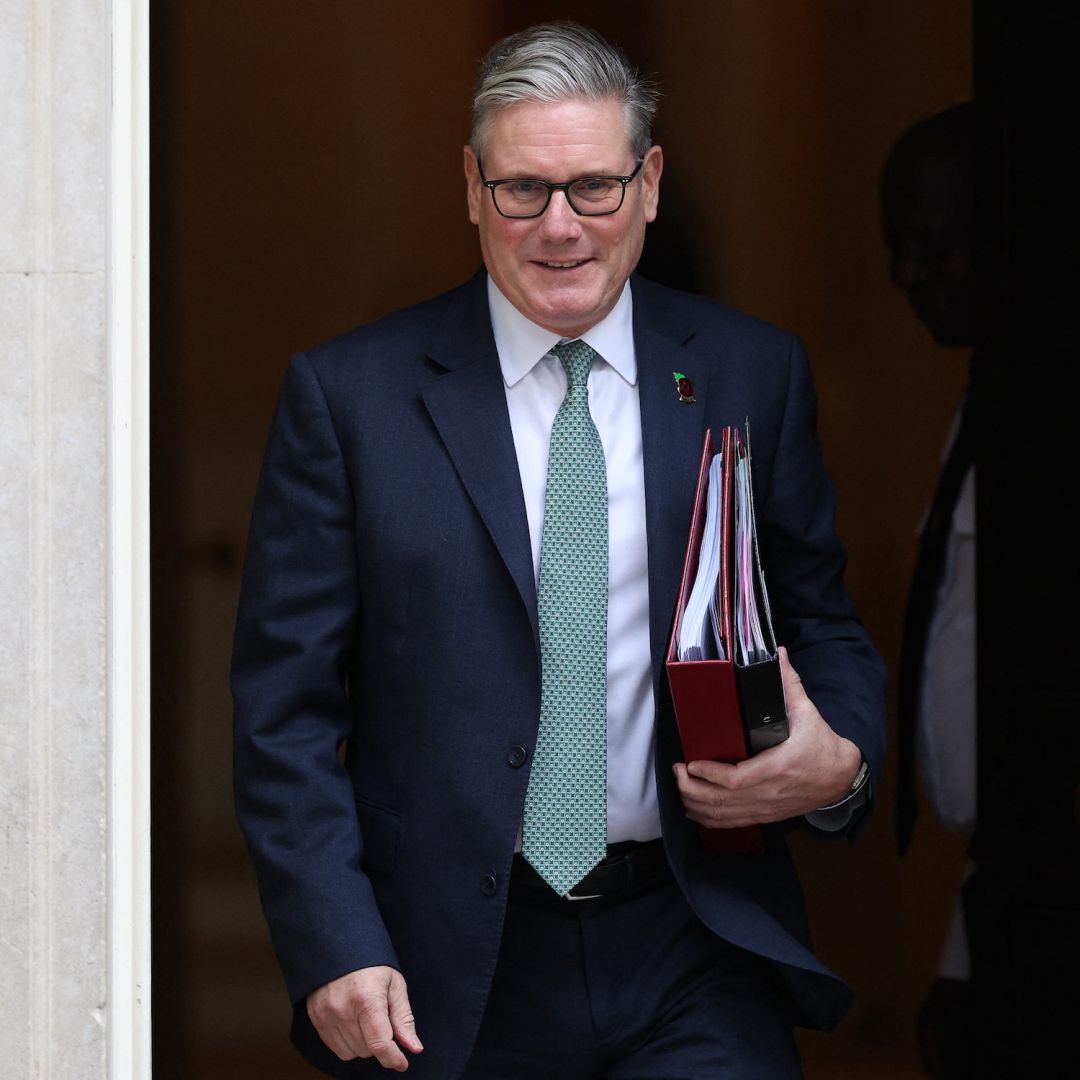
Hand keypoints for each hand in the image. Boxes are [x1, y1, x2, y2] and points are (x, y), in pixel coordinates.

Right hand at [306, 965, 422, 1071]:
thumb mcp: (394, 984)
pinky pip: (335, 1047)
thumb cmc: (371, 963)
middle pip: (367, 1050)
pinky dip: (348, 1042)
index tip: (402, 1063)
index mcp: (367, 998)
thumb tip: (413, 1048)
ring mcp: (326, 1015)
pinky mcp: (316, 1018)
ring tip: (366, 1019)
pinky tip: (353, 1022)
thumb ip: (404, 1018)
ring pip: (351, 1052)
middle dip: (379, 1042)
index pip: (380, 1044)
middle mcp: (343, 1009)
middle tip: (381, 1019)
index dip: (393, 1058)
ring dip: (363, 1044)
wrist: (339, 946)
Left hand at [673, 647, 861, 827]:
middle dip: (692, 789)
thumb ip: (789, 684)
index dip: (709, 774)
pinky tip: (694, 808)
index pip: (736, 779)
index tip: (691, 763)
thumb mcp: (808, 713)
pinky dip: (709, 818)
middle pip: (722, 802)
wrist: (841, 778)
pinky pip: (732, 824)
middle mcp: (769, 793)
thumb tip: (778, 654)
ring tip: (681, 786)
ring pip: (723, 816)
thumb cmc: (823, 746)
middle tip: (678, 771)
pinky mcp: (765, 815)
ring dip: (696, 804)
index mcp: (778, 768)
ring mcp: (766, 808)